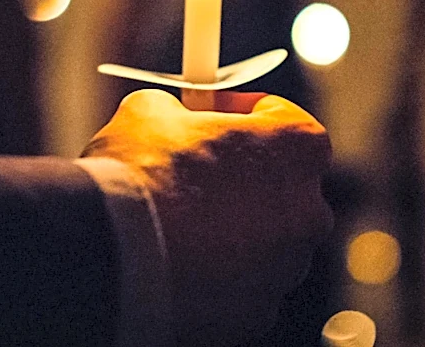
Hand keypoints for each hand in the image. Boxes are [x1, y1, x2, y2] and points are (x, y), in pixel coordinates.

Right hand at [82, 89, 332, 346]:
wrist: (116, 255)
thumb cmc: (143, 172)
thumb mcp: (152, 110)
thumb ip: (179, 110)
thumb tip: (170, 117)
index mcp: (296, 146)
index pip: (285, 117)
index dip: (244, 111)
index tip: (214, 114)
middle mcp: (308, 209)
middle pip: (281, 182)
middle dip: (243, 173)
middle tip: (195, 167)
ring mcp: (287, 267)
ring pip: (264, 237)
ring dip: (232, 225)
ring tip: (178, 217)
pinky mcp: (259, 314)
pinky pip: (243, 282)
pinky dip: (218, 269)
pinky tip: (178, 255)